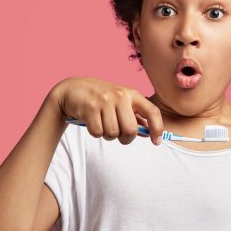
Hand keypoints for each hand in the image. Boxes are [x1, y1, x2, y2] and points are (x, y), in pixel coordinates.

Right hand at [48, 77, 163, 144]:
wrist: (73, 89)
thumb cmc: (101, 98)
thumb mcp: (121, 102)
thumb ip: (134, 116)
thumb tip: (147, 133)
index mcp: (132, 94)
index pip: (152, 112)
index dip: (157, 128)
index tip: (156, 142)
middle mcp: (121, 96)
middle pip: (131, 130)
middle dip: (125, 138)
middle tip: (119, 135)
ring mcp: (105, 101)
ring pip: (113, 134)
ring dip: (108, 135)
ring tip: (103, 124)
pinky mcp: (90, 108)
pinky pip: (98, 133)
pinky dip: (95, 133)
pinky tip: (92, 122)